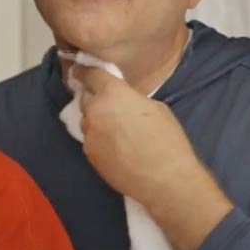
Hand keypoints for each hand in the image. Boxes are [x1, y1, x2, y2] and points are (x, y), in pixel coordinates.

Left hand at [75, 65, 232, 249]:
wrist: (165, 179)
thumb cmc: (167, 140)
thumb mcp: (154, 107)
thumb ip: (131, 98)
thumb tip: (121, 99)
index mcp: (113, 94)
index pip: (90, 75)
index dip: (87, 71)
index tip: (82, 70)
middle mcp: (95, 110)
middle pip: (85, 97)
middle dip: (93, 97)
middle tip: (107, 103)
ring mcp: (89, 133)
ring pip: (86, 119)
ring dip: (95, 119)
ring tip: (115, 129)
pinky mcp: (88, 153)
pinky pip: (90, 138)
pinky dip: (98, 138)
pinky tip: (114, 146)